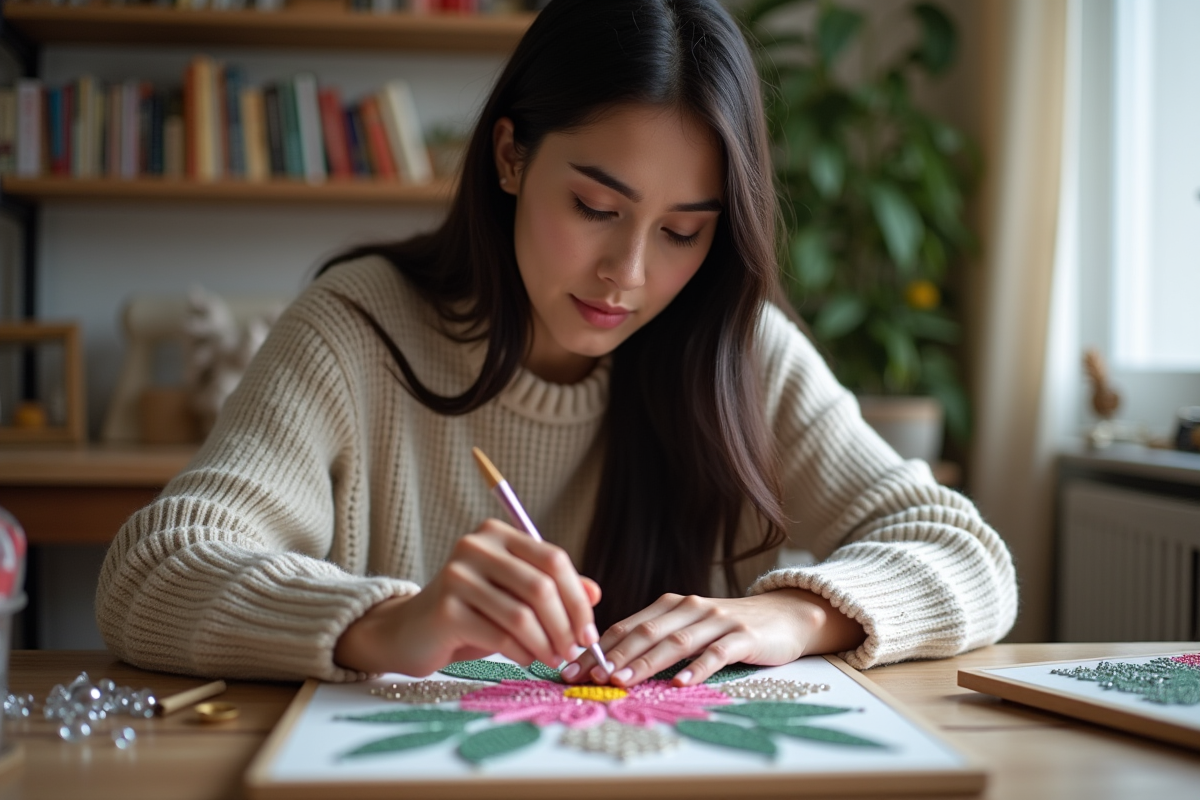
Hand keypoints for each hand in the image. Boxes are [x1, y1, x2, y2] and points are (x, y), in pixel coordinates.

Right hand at [334, 518, 600, 675]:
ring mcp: (457, 575)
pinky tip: (526, 659)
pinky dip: (521, 653)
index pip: (553, 559)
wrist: (410, 632)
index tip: (589, 632)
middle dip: (565, 625)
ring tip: (553, 660)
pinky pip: (499, 635)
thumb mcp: (514, 596)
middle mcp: (475, 546)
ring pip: (522, 614)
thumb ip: (553, 590)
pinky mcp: (445, 608)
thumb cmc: (470, 613)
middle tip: (574, 652)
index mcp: (497, 534)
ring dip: (546, 644)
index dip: (577, 598)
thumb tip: (595, 594)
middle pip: (541, 586)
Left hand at [562, 589, 865, 686]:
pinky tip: (681, 683)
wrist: (784, 616)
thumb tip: (608, 666)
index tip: (571, 670)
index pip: (625, 627)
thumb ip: (655, 640)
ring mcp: (716, 620)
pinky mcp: (743, 636)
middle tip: (590, 678)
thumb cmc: (727, 628)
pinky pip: (716, 653)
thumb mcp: (687, 628)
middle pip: (644, 633)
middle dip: (613, 657)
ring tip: (623, 681)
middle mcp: (688, 608)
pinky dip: (697, 668)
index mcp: (668, 605)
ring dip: (646, 662)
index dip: (597, 649)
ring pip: (675, 642)